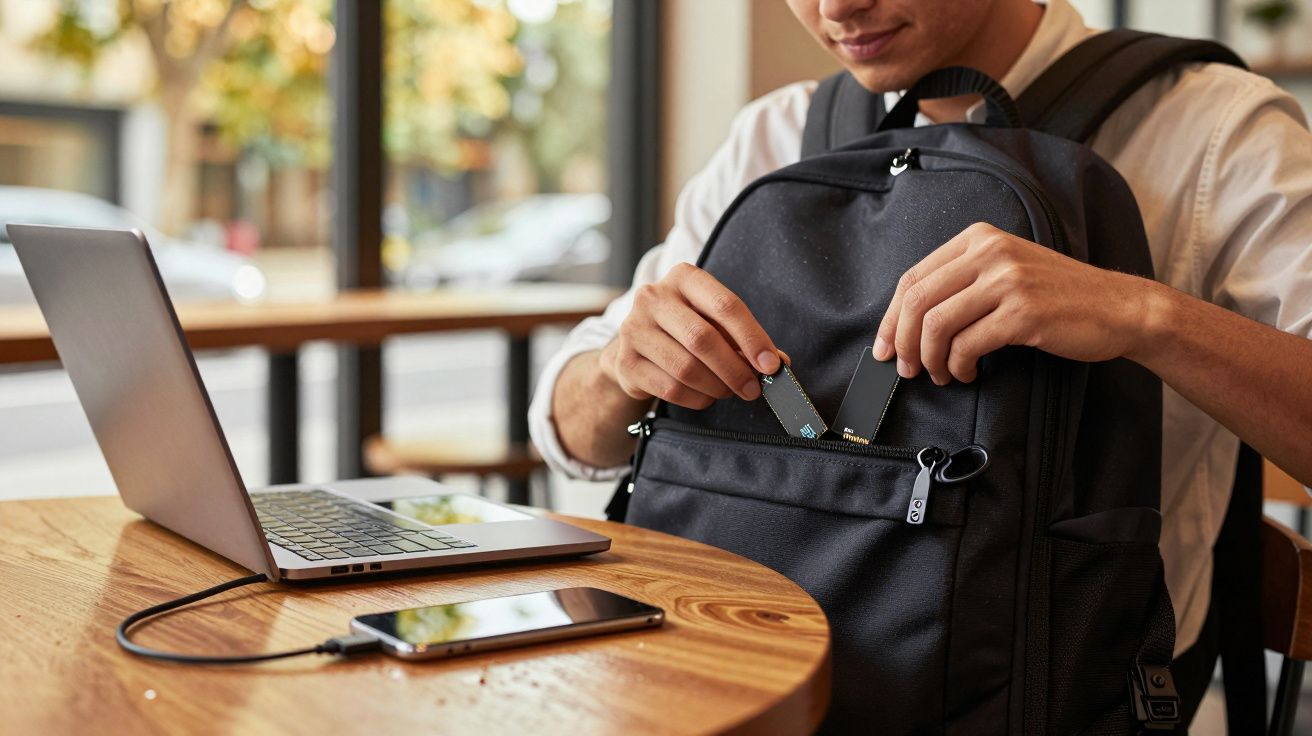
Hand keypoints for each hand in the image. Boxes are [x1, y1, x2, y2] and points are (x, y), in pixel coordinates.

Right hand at [600, 263, 781, 408]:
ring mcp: (634, 329)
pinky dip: (697, 399)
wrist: (636, 346)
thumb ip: (744, 338)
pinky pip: (671, 388)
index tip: (771, 365)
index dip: (753, 338)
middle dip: (735, 370)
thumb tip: (777, 364)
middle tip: (753, 389)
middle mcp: (654, 297)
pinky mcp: (626, 362)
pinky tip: (705, 396)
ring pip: (686, 368)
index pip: (726, 306)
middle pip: (703, 339)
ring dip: (716, 387)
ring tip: (728, 391)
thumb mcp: (715, 322)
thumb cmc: (686, 330)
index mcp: (684, 278)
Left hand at [874, 222, 1158, 384]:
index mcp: (979, 239)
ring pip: (937, 325)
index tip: (885, 346)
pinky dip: (959, 366)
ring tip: (941, 374)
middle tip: (907, 369)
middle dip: (903, 342)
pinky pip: (968, 345)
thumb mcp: (1006, 271)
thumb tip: (907, 321)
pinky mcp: (1023, 313)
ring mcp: (1007, 281)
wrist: (1119, 308)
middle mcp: (990, 253)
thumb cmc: (1059, 297)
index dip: (890, 318)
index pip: (913, 278)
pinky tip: (968, 373)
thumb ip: (962, 283)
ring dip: (930, 359)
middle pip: (918, 301)